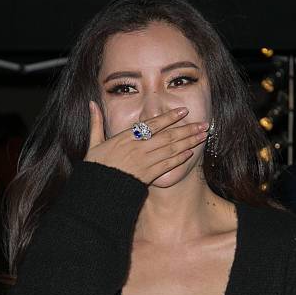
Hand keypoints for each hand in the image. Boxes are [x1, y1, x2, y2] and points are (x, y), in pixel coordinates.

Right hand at [85, 101, 208, 184]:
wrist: (97, 190)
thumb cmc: (95, 166)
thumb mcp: (94, 142)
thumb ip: (96, 122)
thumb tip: (92, 104)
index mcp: (126, 138)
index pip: (152, 124)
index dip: (170, 117)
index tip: (184, 111)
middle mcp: (138, 148)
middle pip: (167, 136)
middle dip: (187, 130)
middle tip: (203, 125)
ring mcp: (144, 162)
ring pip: (171, 150)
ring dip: (188, 142)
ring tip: (202, 136)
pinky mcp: (147, 175)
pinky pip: (167, 165)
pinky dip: (179, 159)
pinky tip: (190, 153)